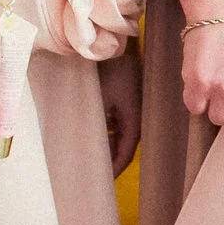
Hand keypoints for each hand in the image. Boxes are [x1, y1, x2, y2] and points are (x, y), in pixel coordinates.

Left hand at [99, 49, 143, 176]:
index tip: (100, 183)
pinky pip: (115, 122)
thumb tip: (88, 152)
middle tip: (91, 175)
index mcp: (134, 119)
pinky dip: (104, 131)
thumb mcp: (99, 100)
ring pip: (118, 135)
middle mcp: (135, 115)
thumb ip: (97, 127)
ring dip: (105, 145)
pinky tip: (89, 134)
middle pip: (123, 146)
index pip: (125, 153)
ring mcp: (130, 106)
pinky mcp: (123, 98)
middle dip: (109, 161)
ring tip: (88, 157)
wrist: (112, 41)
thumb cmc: (106, 69)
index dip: (114, 170)